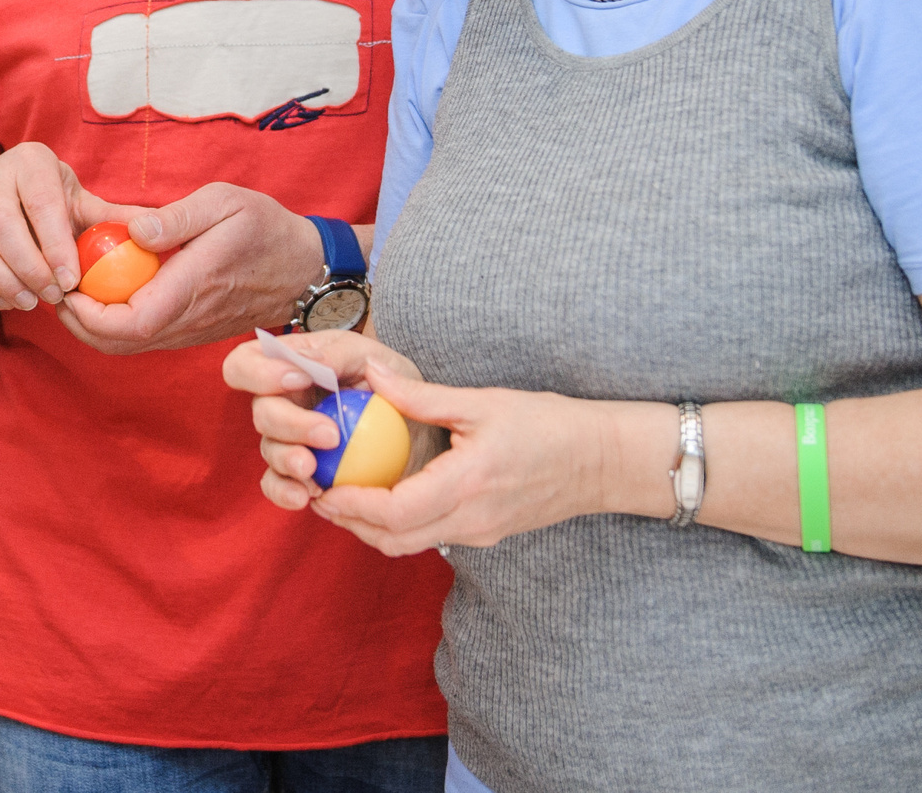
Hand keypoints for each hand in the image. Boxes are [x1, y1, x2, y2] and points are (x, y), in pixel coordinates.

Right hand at [0, 142, 121, 313]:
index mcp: (31, 161)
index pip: (41, 202)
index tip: (71, 281)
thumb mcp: (82, 204)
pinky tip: (2, 301)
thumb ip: (115, 217)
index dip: (56, 245)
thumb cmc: (52, 205)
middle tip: (50, 297)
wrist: (3, 202)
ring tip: (27, 303)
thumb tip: (159, 230)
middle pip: (1, 223)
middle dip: (27, 267)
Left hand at [57, 183, 326, 355]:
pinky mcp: (190, 331)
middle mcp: (186, 319)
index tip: (67, 287)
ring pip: (128, 345)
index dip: (88, 315)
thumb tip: (132, 229)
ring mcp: (189, 331)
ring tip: (78, 286)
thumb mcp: (225, 203)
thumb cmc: (266, 229)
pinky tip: (109, 289)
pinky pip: (144, 338)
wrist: (305, 268)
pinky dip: (115, 323)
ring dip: (94, 325)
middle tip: (60, 286)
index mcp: (191, 288)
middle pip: (118, 343)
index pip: (129, 323)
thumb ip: (177, 217)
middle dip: (79, 323)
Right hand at [225, 330, 421, 506]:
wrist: (412, 421)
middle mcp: (279, 404)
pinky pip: (278, 486)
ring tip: (312, 470)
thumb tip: (309, 365)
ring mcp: (286, 441)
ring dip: (288, 460)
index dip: (259, 373)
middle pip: (261, 414)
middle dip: (290, 424)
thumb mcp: (369, 355)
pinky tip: (306, 496)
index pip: (244, 364)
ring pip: (269, 451)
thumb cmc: (384, 379)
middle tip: (329, 435)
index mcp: (285, 367)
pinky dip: (286, 492)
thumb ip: (337, 355)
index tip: (299, 379)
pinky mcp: (299, 474)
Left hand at [252, 364, 625, 556]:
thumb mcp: (482, 402)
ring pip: (409, 544)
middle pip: (392, 540)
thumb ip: (421, 396)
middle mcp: (469, 521)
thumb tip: (371, 376)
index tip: (322, 487)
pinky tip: (386, 493)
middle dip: (349, 522)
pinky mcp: (485, 534)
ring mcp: (478, 533)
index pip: (393, 513)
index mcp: (466, 486)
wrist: (602, 461)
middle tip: (319, 492)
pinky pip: (431, 537)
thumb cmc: (548, 424)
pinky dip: (398, 525)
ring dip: (371, 527)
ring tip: (344, 494)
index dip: (350, 505)